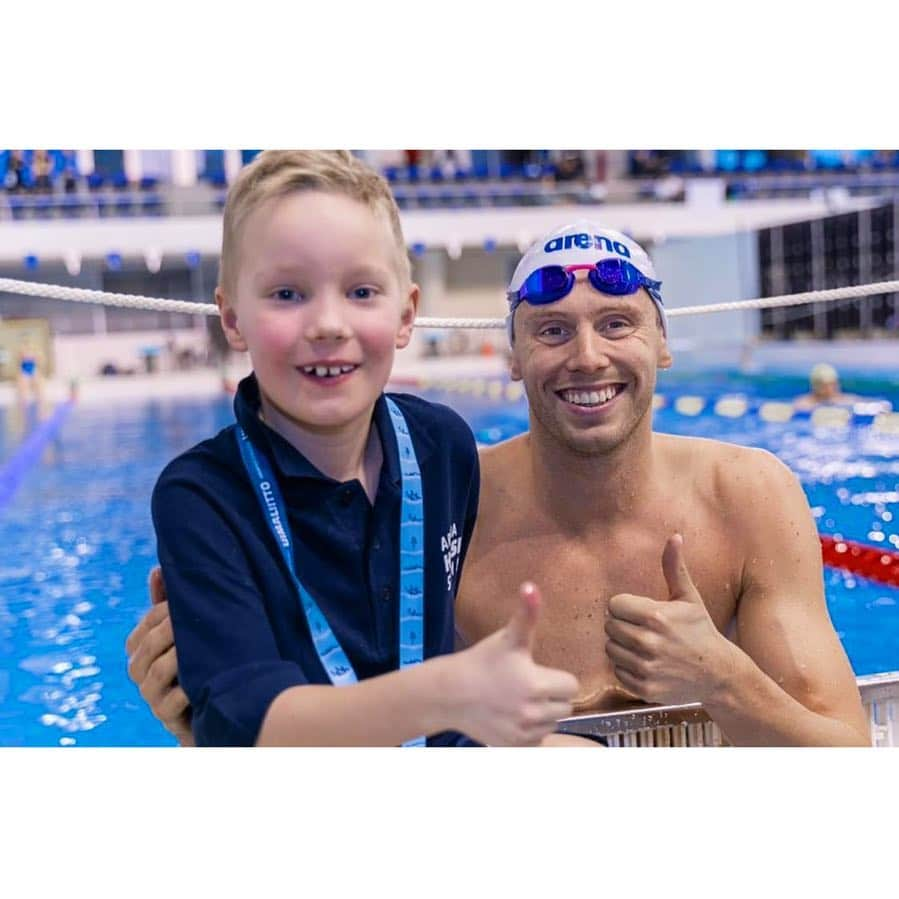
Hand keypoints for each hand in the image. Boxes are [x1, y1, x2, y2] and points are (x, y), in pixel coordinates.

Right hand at [125, 567, 194, 745]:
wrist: (220, 707)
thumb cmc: (203, 662)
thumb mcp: (188, 632)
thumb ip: (169, 605)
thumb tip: (157, 569)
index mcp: (141, 652)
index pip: (144, 626)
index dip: (163, 611)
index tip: (185, 601)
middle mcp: (141, 674)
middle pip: (149, 644)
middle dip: (173, 627)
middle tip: (198, 614)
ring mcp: (152, 698)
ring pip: (158, 670)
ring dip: (181, 653)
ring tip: (204, 640)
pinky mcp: (168, 719)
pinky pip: (171, 702)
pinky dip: (187, 687)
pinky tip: (206, 676)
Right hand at [450, 582, 579, 745]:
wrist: (450, 693)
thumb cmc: (482, 661)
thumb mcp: (508, 637)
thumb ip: (527, 613)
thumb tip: (531, 587)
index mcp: (536, 684)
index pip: (571, 686)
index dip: (556, 678)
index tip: (538, 673)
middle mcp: (533, 712)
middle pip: (565, 707)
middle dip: (551, 696)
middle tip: (527, 686)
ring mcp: (523, 732)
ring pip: (553, 725)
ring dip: (543, 715)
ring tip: (520, 701)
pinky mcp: (514, 746)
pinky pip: (538, 741)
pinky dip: (531, 732)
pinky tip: (513, 717)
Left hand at [604, 534, 735, 705]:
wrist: (718, 673)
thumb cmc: (700, 630)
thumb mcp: (688, 597)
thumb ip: (674, 567)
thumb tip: (674, 536)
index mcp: (656, 616)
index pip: (614, 605)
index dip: (624, 607)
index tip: (638, 611)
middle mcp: (648, 642)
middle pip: (609, 627)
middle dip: (622, 625)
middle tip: (641, 628)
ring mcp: (646, 667)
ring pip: (610, 649)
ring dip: (622, 646)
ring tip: (643, 645)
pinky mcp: (644, 688)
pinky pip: (617, 671)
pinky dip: (626, 667)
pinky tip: (645, 662)